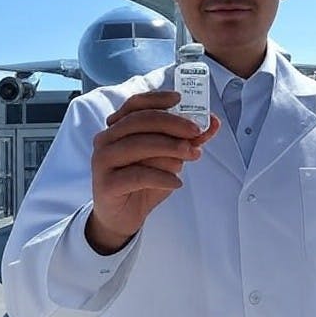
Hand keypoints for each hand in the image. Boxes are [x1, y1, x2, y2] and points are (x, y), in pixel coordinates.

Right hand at [87, 91, 219, 253]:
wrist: (121, 217)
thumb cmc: (142, 183)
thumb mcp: (167, 159)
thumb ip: (186, 140)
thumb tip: (212, 123)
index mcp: (118, 128)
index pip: (135, 104)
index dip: (157, 99)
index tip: (180, 99)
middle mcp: (106, 139)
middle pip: (140, 122)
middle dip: (172, 124)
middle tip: (196, 132)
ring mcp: (103, 161)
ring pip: (138, 146)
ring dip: (170, 149)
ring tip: (191, 156)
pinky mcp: (106, 184)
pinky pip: (138, 175)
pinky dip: (162, 177)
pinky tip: (177, 183)